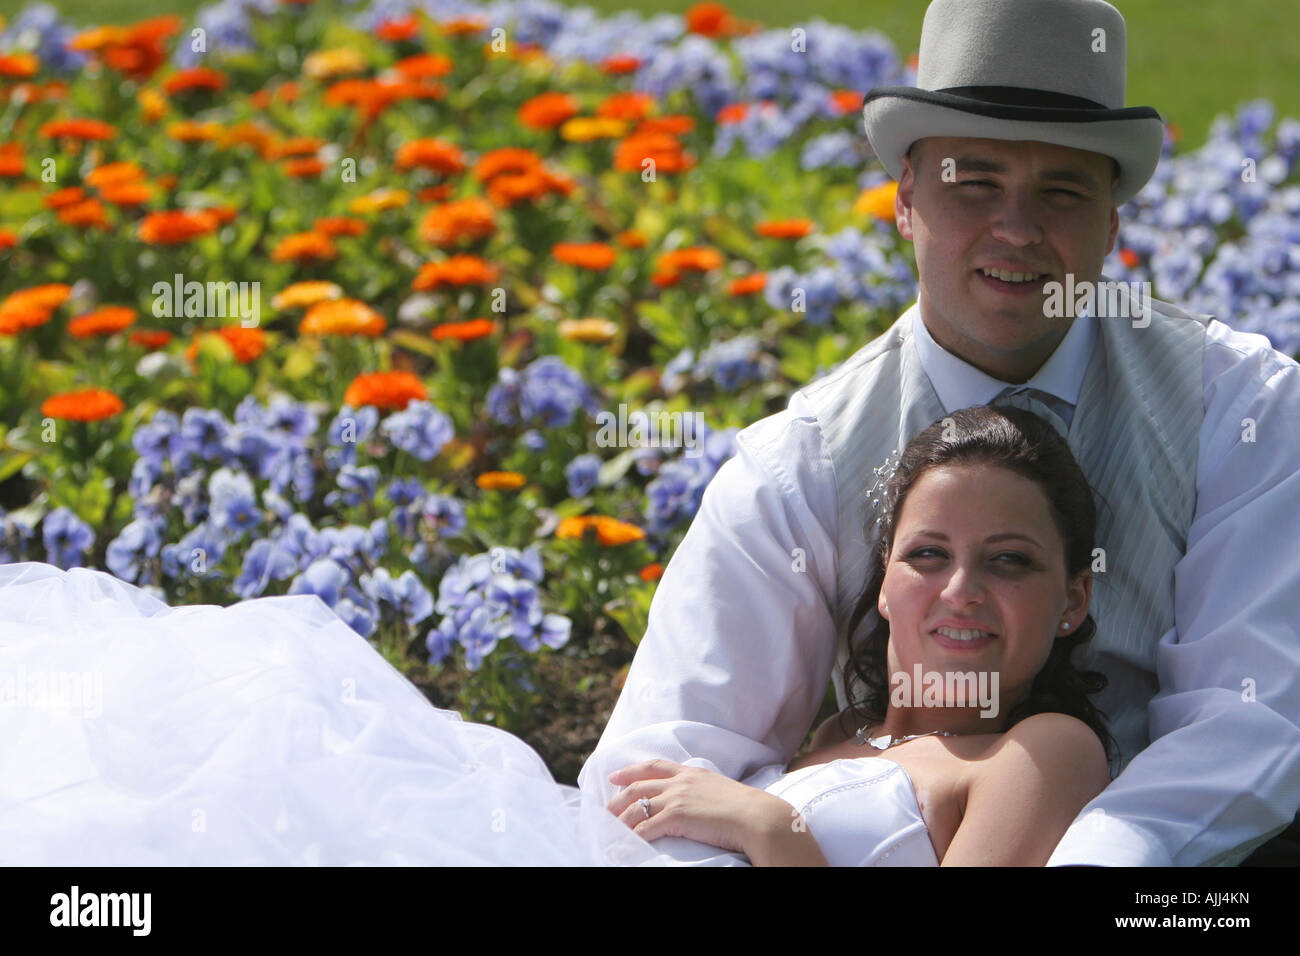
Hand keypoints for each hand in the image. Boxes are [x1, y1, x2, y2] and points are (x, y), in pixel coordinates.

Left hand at [606, 759, 785, 856]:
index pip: (655, 766)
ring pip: (638, 806)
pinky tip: (627, 842)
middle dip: (618, 797)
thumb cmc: (745, 808)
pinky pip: (646, 827)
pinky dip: (633, 835)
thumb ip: (704, 789)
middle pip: (639, 785)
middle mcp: (680, 782)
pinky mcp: (676, 817)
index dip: (632, 770)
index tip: (616, 775)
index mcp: (691, 773)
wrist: (755, 817)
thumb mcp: (720, 789)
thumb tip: (698, 799)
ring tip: (610, 828)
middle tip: (605, 807)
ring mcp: (677, 798)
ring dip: (621, 818)